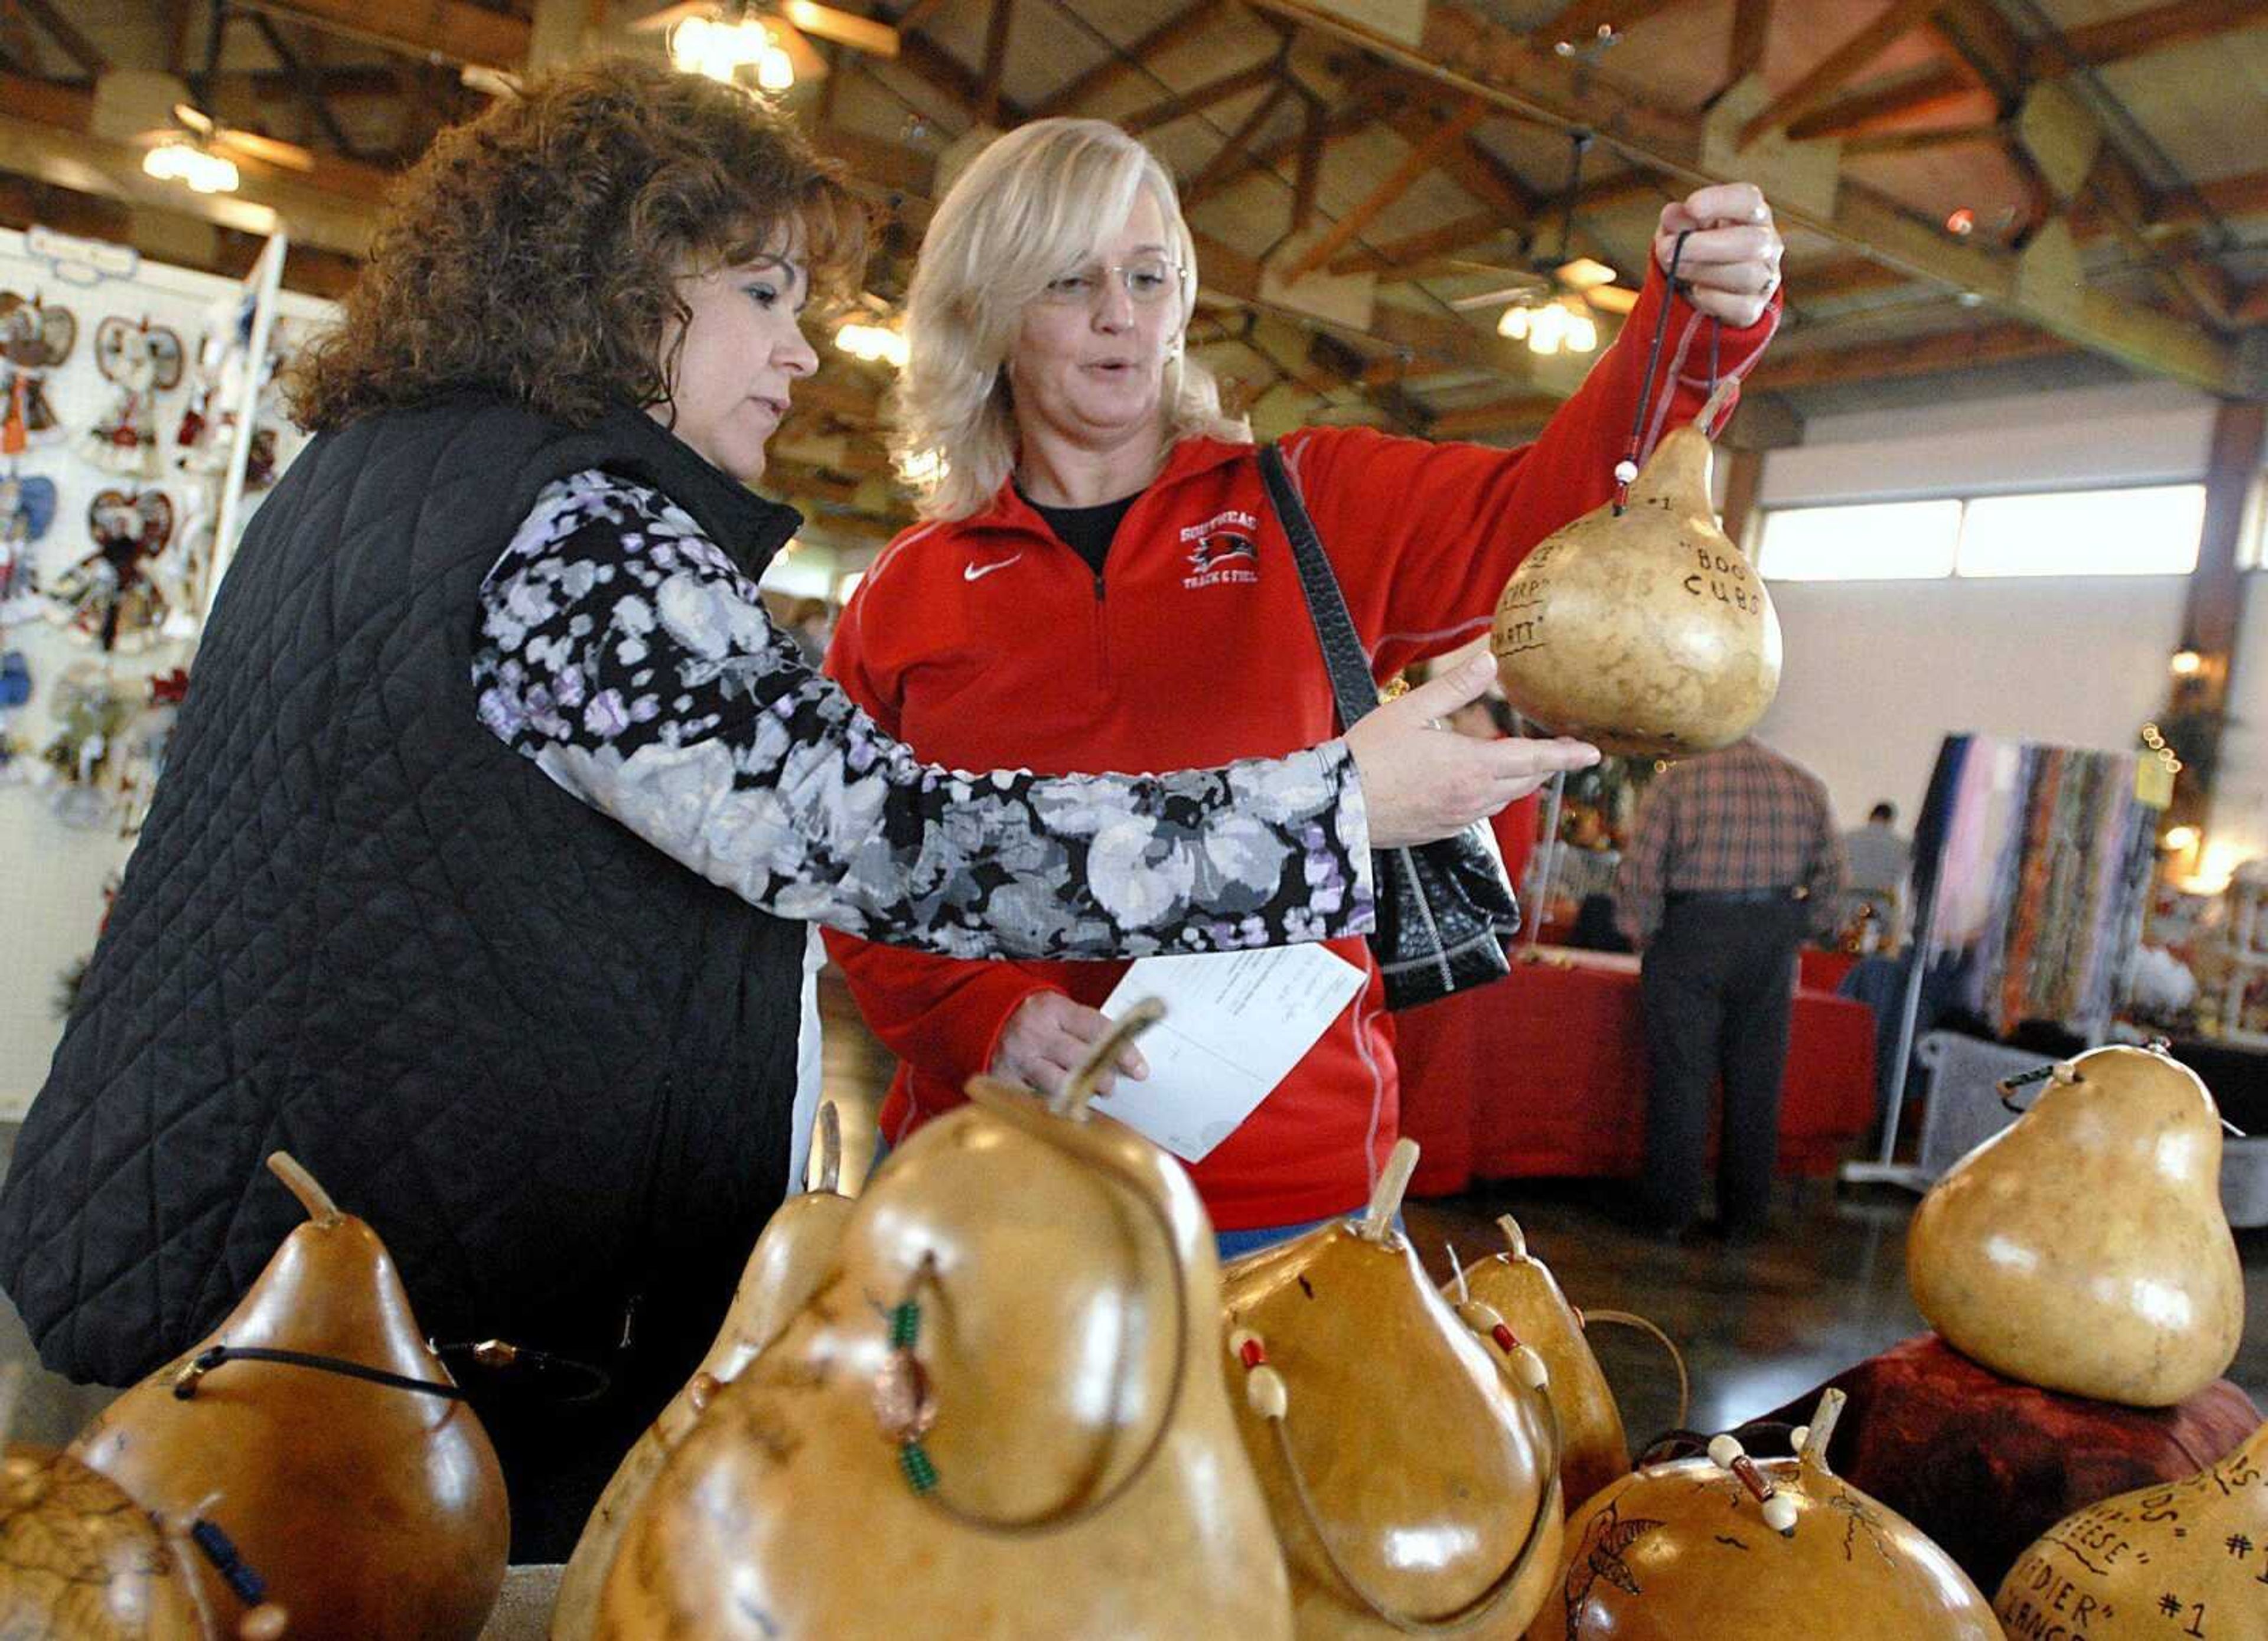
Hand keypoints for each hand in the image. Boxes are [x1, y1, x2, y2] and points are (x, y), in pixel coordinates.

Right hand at [990, 992, 1149, 1100]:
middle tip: (1110, 1085)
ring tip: (1088, 1095)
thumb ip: (1086, 1029)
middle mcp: (1037, 1032)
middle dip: (1103, 1076)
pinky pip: (1034, 1099)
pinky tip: (1063, 1107)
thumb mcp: (1059, 1011)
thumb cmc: (1033, 1017)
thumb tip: (1123, 1056)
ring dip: (1081, 1093)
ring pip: (1058, 1082)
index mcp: (1054, 1009)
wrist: (986, 1016)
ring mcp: (1020, 1057)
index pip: (1096, 1029)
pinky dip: (1052, 1105)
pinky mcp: (1006, 1079)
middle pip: (1080, 1058)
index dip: (1122, 1050)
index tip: (1138, 1068)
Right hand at [1346, 654, 1600, 848]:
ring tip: (1517, 761)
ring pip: (1505, 799)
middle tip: (1559, 750)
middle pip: (1526, 782)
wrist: (1336, 807)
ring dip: (1518, 780)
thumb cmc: (1368, 755)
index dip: (1567, 755)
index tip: (1593, 752)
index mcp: (1471, 766)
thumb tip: (1490, 660)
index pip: (1534, 759)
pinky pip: (1481, 812)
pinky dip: (1491, 794)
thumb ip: (1455, 687)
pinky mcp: (1443, 831)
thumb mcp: (1410, 711)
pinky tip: (1474, 781)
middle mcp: (1472, 797)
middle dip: (1546, 765)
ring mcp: (1458, 818)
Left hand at [1654, 182, 1782, 327]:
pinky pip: (1741, 307)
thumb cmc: (1695, 247)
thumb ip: (1677, 221)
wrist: (1701, 286)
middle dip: (1705, 246)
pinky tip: (1695, 291)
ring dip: (1703, 272)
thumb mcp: (1680, 228)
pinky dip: (1713, 300)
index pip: (1749, 200)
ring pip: (1748, 276)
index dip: (1721, 201)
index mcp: (1752, 214)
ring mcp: (1765, 277)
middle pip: (1753, 242)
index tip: (1690, 206)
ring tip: (1676, 268)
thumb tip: (1672, 216)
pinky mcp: (1754, 308)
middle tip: (1668, 251)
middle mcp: (1767, 243)